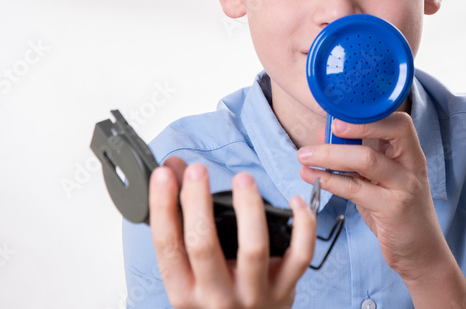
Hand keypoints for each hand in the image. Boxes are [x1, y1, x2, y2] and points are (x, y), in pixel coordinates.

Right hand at [148, 158, 315, 308]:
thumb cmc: (215, 296)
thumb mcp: (189, 272)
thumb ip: (180, 222)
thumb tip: (173, 170)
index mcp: (184, 291)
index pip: (167, 246)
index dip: (162, 207)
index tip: (163, 175)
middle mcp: (216, 296)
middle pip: (203, 245)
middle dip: (198, 202)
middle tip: (197, 170)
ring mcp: (253, 293)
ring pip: (253, 248)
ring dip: (248, 208)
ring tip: (243, 179)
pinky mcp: (285, 289)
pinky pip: (300, 255)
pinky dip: (303, 225)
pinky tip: (295, 201)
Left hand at [296, 113, 448, 281]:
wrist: (422, 252)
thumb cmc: (399, 213)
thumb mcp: (386, 181)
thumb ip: (362, 159)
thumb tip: (328, 136)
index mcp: (411, 154)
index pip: (398, 122)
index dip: (369, 115)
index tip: (339, 115)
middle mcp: (412, 166)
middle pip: (385, 134)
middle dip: (349, 130)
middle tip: (320, 133)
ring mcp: (405, 188)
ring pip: (367, 160)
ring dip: (330, 155)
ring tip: (305, 157)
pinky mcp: (393, 210)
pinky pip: (356, 189)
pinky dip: (330, 181)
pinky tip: (313, 178)